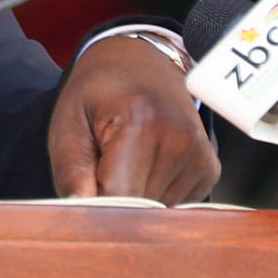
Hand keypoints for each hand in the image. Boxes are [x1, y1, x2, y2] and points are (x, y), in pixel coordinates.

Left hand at [47, 36, 218, 204]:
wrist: (140, 63)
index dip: (94, 206)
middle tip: (100, 169)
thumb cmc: (97, 93)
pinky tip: (145, 166)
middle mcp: (177, 138)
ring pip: (159, 213)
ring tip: (125, 161)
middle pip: (140, 210)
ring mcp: (198, 154)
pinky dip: (156, 196)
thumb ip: (70, 171)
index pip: (118, 197)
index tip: (83, 193)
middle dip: (115, 204)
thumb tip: (79, 214)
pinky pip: (177, 206)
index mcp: (138, 122)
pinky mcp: (209, 167)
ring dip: (137, 201)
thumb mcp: (68, 123)